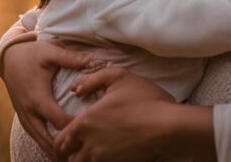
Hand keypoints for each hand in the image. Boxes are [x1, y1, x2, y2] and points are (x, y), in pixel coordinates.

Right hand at [1, 38, 93, 160]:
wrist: (9, 57)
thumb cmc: (32, 54)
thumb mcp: (50, 52)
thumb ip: (71, 58)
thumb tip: (93, 60)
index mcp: (37, 97)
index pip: (57, 120)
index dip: (73, 128)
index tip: (89, 132)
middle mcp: (29, 110)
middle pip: (46, 137)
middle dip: (62, 147)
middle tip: (80, 156)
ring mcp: (24, 115)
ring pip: (38, 139)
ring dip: (53, 149)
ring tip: (69, 160)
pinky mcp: (23, 116)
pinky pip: (34, 135)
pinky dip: (45, 144)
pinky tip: (57, 152)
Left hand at [55, 67, 176, 161]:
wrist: (169, 125)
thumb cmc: (145, 99)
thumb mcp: (119, 77)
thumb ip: (92, 79)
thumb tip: (75, 89)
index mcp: (86, 122)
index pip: (61, 140)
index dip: (62, 141)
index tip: (67, 140)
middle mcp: (91, 144)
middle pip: (71, 158)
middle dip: (72, 154)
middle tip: (79, 149)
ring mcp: (105, 158)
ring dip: (86, 160)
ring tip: (95, 153)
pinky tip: (111, 155)